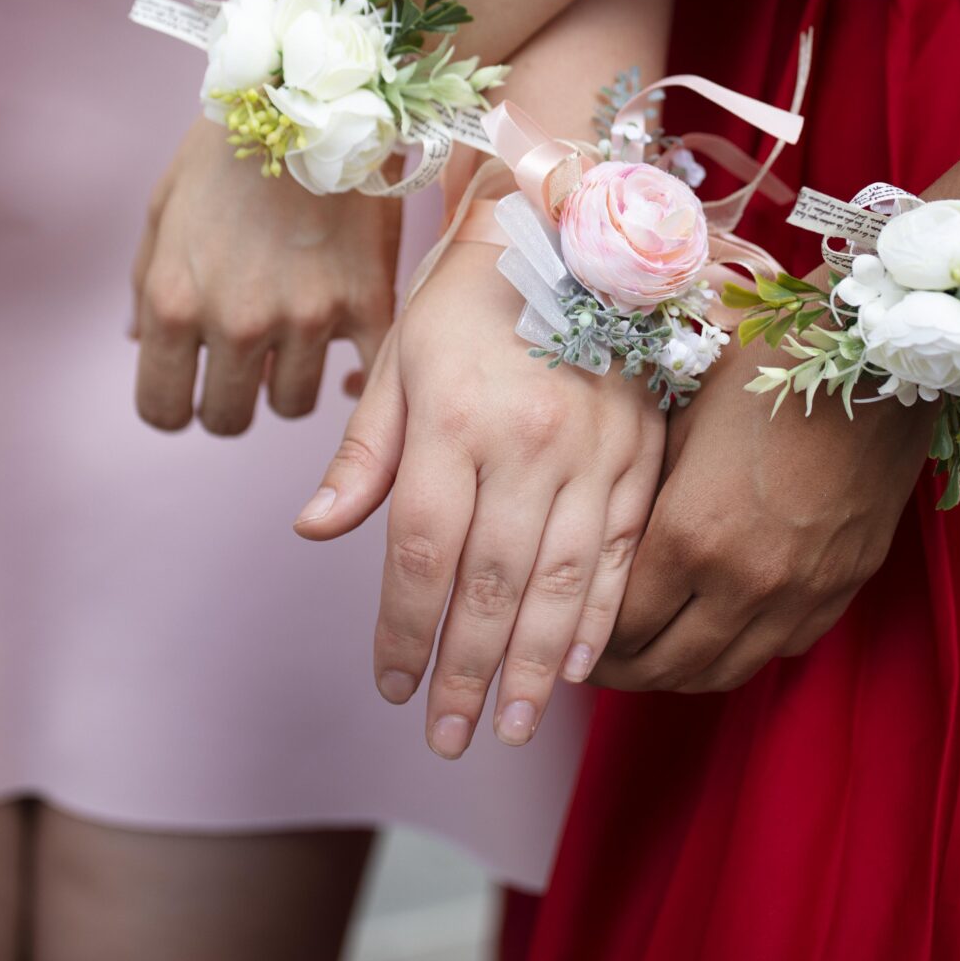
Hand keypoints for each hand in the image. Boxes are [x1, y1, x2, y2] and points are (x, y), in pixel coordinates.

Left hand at [131, 118, 402, 433]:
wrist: (318, 92)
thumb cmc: (230, 145)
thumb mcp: (166, 206)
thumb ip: (148, 284)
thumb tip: (140, 344)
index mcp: (174, 300)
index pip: (162, 410)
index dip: (175, 406)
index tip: (192, 391)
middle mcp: (235, 321)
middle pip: (229, 418)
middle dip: (232, 398)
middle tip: (246, 362)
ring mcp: (306, 317)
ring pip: (293, 404)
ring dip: (289, 379)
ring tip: (295, 335)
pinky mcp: (368, 303)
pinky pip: (364, 379)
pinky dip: (354, 378)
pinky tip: (347, 362)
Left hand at [295, 243, 662, 756]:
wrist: (571, 223)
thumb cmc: (469, 295)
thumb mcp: (400, 357)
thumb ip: (365, 453)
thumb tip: (315, 531)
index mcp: (455, 417)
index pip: (421, 551)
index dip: (404, 630)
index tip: (392, 686)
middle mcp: (529, 440)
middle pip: (493, 581)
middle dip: (468, 671)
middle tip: (448, 737)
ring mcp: (597, 449)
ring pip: (565, 580)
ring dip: (539, 665)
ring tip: (516, 726)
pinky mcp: (643, 452)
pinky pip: (624, 550)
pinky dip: (603, 613)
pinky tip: (583, 666)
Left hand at [591, 347, 930, 693]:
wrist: (873, 363)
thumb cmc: (766, 371)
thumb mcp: (680, 419)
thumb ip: (641, 493)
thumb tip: (602, 539)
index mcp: (691, 535)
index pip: (622, 626)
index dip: (587, 640)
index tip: (568, 636)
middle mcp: (745, 581)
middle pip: (666, 666)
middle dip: (622, 673)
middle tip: (596, 665)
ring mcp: (801, 593)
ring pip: (723, 672)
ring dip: (678, 675)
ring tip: (650, 659)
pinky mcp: (842, 588)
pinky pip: (780, 649)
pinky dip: (740, 652)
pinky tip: (719, 632)